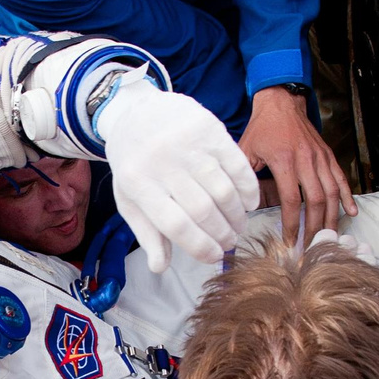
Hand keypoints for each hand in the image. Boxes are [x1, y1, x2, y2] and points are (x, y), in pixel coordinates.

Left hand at [95, 77, 256, 269]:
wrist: (135, 111)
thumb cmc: (134, 162)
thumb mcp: (129, 197)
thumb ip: (146, 233)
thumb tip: (160, 267)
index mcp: (138, 183)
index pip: (175, 225)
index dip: (200, 246)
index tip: (214, 257)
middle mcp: (162, 162)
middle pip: (202, 210)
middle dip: (222, 234)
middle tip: (230, 242)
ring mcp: (187, 144)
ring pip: (223, 190)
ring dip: (237, 215)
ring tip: (239, 226)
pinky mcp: (208, 128)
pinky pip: (237, 165)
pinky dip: (248, 189)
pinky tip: (250, 203)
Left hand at [239, 86, 353, 243]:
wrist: (282, 102)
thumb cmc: (262, 127)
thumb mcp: (246, 150)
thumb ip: (244, 177)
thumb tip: (242, 205)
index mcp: (284, 160)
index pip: (291, 200)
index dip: (292, 224)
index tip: (290, 241)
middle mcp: (306, 160)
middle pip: (316, 201)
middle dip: (315, 227)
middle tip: (312, 246)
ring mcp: (320, 157)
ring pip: (332, 192)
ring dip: (332, 217)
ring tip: (330, 236)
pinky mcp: (328, 155)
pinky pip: (341, 178)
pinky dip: (347, 196)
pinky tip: (351, 212)